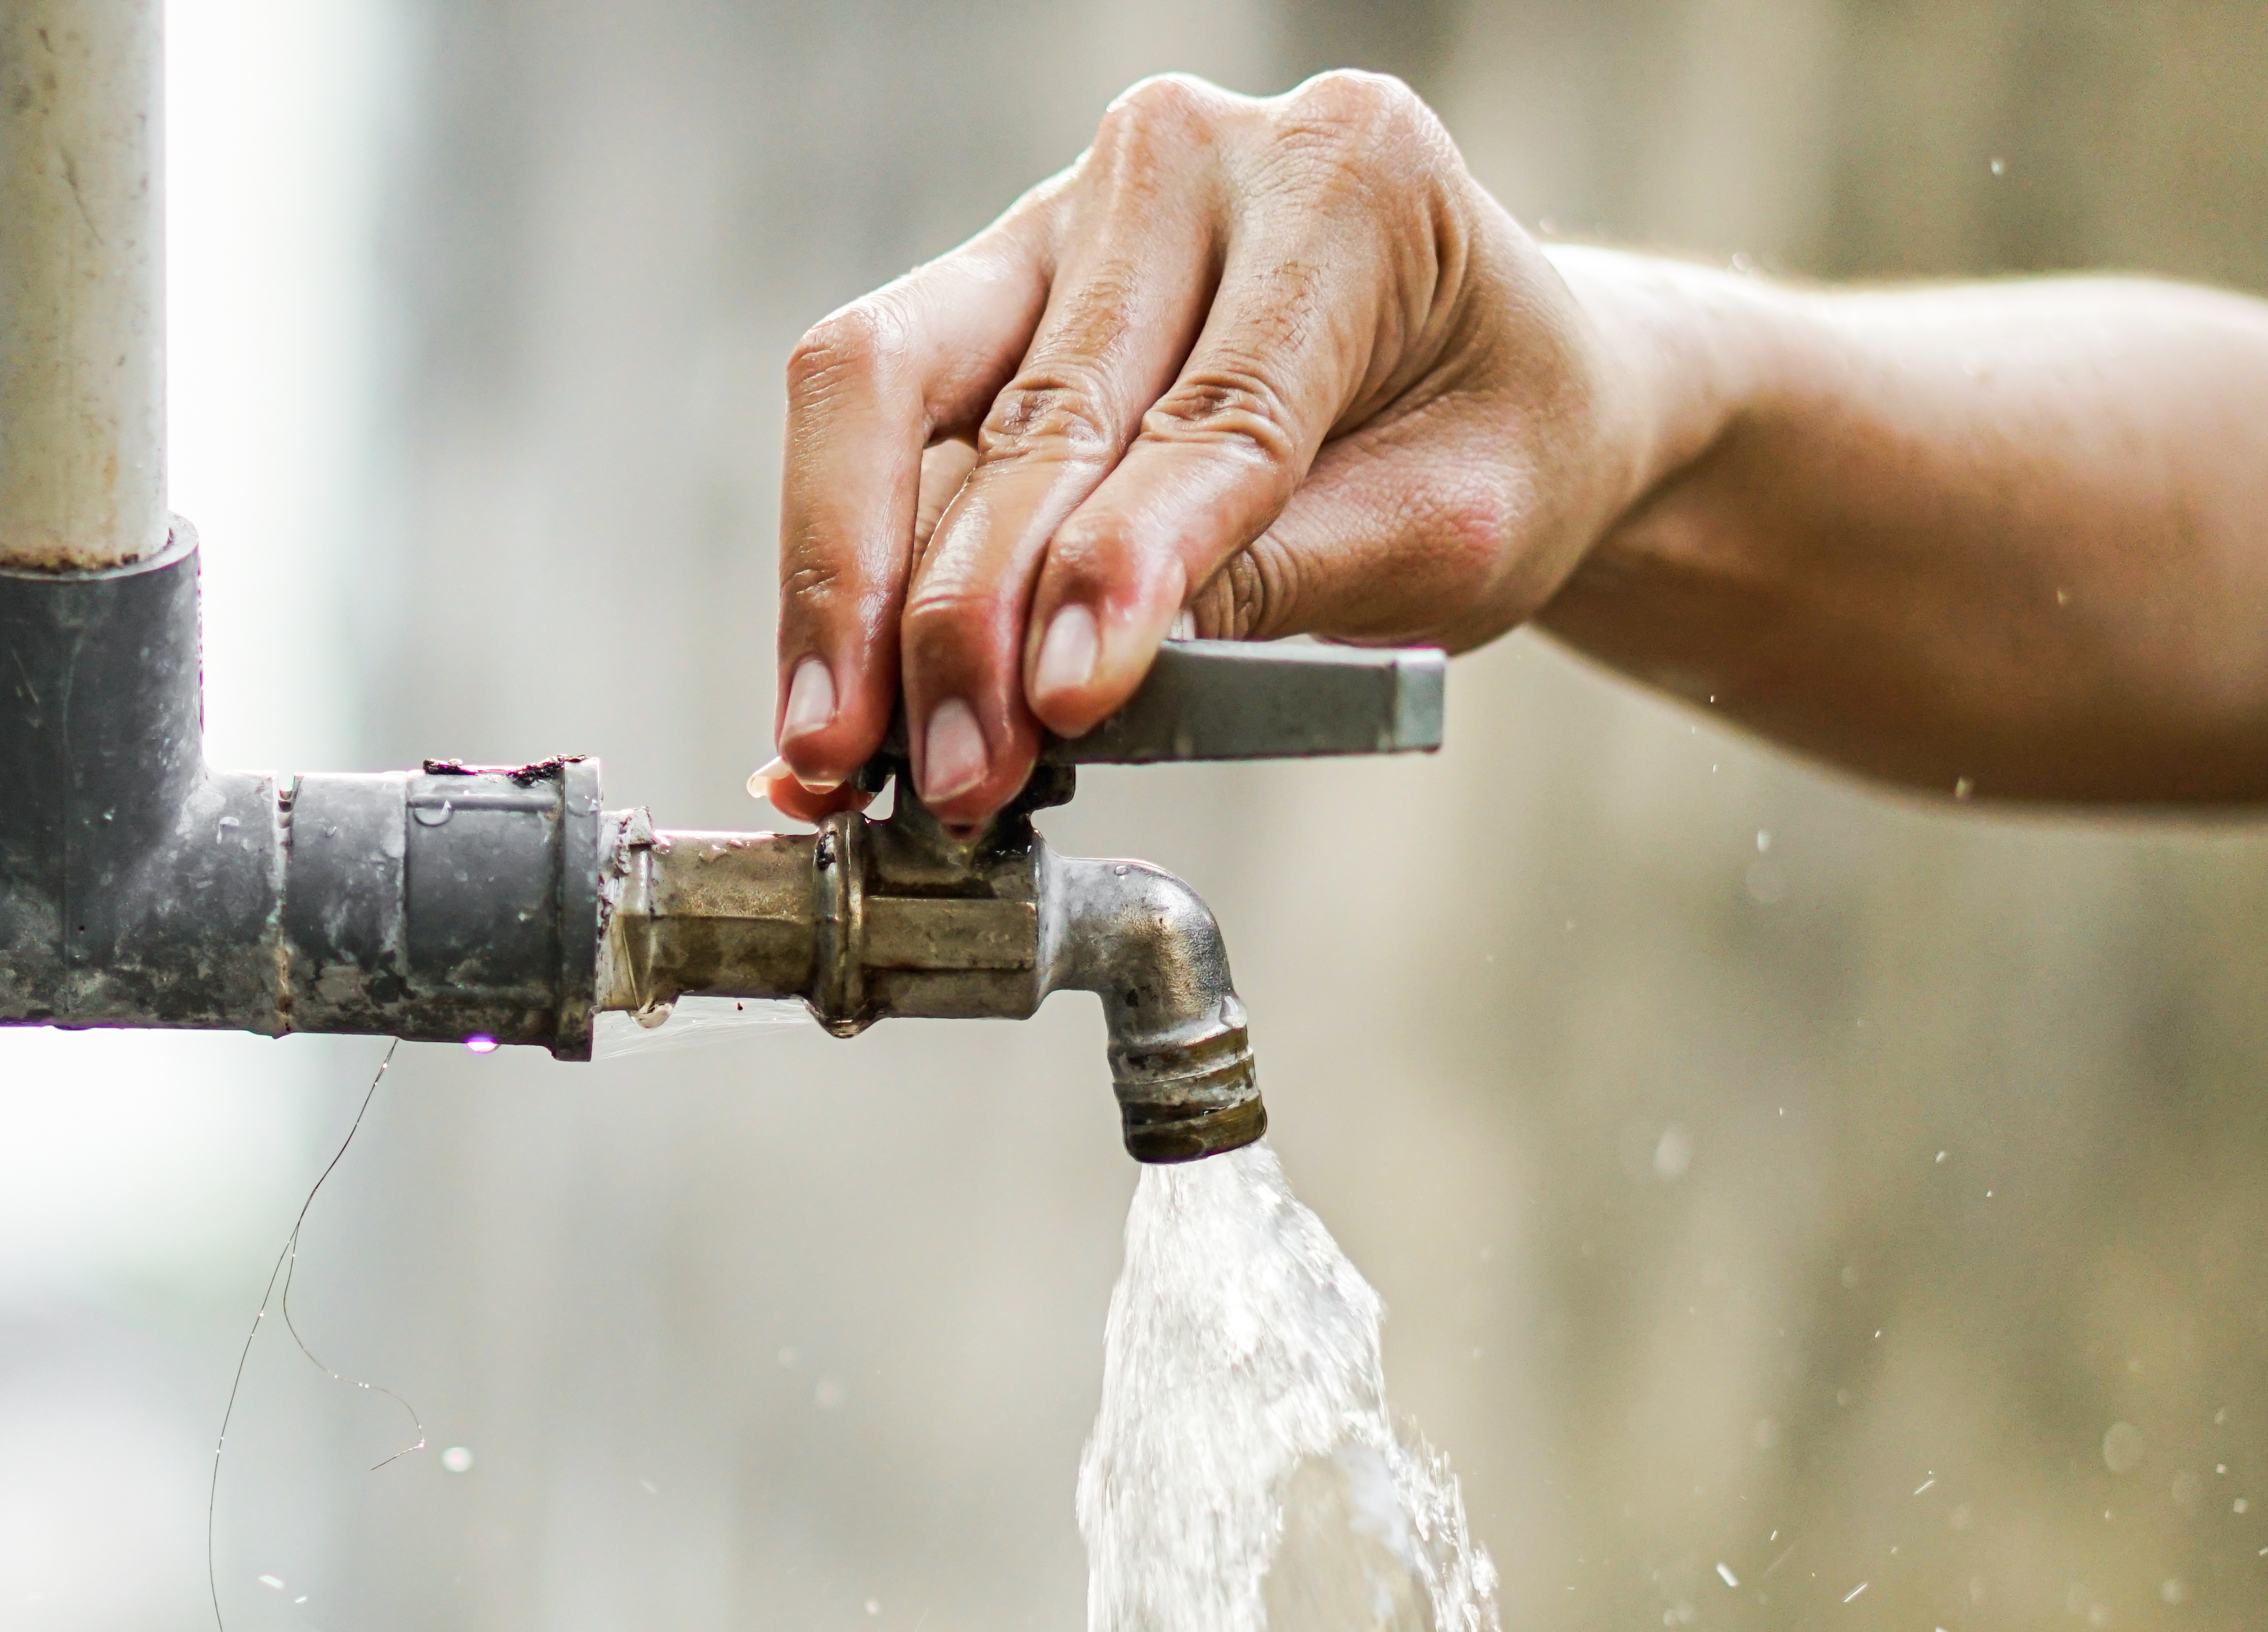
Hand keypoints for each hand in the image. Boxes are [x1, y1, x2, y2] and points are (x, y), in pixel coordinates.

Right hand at [757, 71, 1648, 827]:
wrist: (1494, 379)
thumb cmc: (1495, 438)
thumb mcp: (1449, 525)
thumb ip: (1275, 579)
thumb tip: (1079, 677)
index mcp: (1346, 179)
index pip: (1207, 408)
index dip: (1120, 568)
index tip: (1061, 703)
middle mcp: (1181, 161)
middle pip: (1021, 406)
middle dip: (964, 621)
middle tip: (948, 777)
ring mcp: (1059, 217)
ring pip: (885, 391)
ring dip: (849, 594)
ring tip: (837, 750)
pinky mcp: (980, 291)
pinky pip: (871, 416)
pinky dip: (838, 572)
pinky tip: (830, 698)